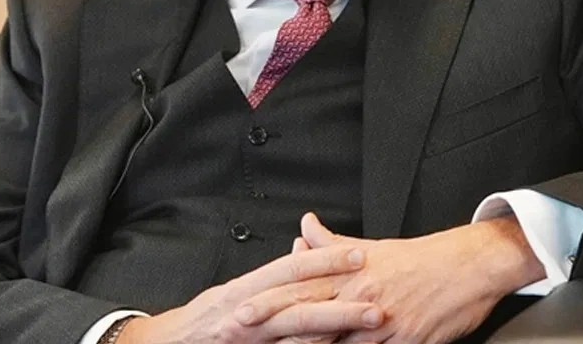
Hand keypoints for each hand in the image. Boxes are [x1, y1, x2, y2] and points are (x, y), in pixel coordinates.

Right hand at [117, 243, 385, 343]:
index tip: (359, 254)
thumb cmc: (206, 320)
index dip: (326, 260)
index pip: (292, 268)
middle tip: (377, 299)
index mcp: (246, 290)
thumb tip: (304, 247)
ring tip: (367, 326)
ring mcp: (250, 341)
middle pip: (300, 303)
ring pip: (297, 334)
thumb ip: (272, 274)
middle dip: (341, 301)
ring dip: (335, 332)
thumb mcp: (236, 290)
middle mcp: (248, 315)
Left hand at [241, 214, 543, 343]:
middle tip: (236, 333)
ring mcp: (381, 320)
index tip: (236, 311)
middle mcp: (360, 295)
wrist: (470, 266)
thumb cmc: (422, 260)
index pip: (298, 289)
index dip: (265, 301)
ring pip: (335, 341)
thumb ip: (333, 246)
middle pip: (307, 317)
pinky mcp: (404, 340)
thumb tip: (304, 227)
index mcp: (349, 272)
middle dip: (271, 329)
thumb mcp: (374, 248)